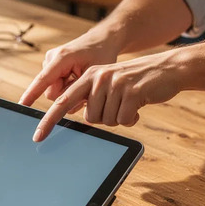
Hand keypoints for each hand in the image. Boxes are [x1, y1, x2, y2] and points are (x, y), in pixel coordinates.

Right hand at [20, 28, 120, 106]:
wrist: (101, 40)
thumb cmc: (101, 55)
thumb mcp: (94, 74)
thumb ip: (77, 89)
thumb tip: (63, 106)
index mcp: (62, 58)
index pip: (43, 80)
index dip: (31, 94)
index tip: (22, 105)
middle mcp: (51, 59)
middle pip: (51, 92)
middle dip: (66, 94)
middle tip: (83, 85)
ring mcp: (49, 62)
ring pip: (53, 91)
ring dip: (68, 90)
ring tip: (80, 78)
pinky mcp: (51, 66)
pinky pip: (55, 86)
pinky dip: (66, 86)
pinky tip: (75, 77)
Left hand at [31, 52, 182, 141]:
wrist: (166, 69)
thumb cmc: (136, 81)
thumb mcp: (110, 83)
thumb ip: (92, 96)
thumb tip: (82, 120)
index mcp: (89, 76)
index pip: (63, 102)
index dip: (49, 120)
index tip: (38, 136)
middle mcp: (98, 77)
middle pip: (90, 118)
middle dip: (106, 118)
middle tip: (119, 104)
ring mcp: (115, 84)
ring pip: (107, 121)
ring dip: (120, 117)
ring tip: (130, 102)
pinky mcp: (131, 92)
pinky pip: (123, 120)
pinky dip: (131, 119)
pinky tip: (138, 106)